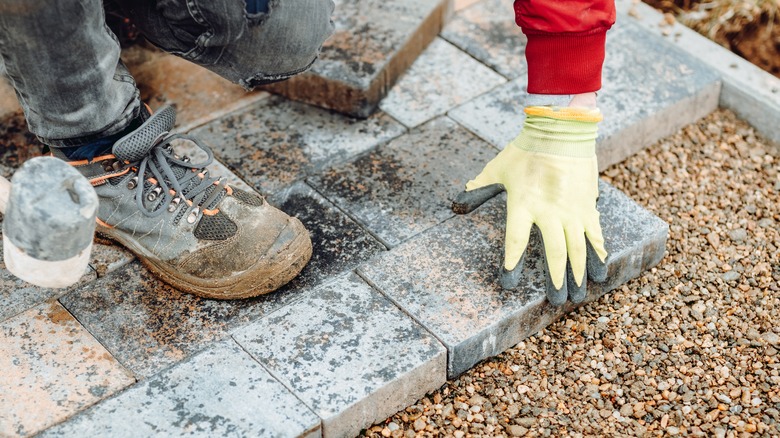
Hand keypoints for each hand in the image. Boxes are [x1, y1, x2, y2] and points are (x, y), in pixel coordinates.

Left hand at [452, 106, 607, 305]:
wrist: (562, 130)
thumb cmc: (526, 149)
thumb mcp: (498, 168)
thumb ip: (479, 186)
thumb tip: (458, 198)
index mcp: (523, 204)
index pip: (516, 239)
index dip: (512, 261)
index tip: (509, 281)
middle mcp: (550, 211)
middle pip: (555, 253)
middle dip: (555, 279)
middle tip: (555, 300)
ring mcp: (572, 210)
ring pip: (579, 249)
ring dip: (579, 273)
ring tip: (578, 293)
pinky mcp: (588, 205)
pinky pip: (595, 234)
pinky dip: (598, 253)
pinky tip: (599, 270)